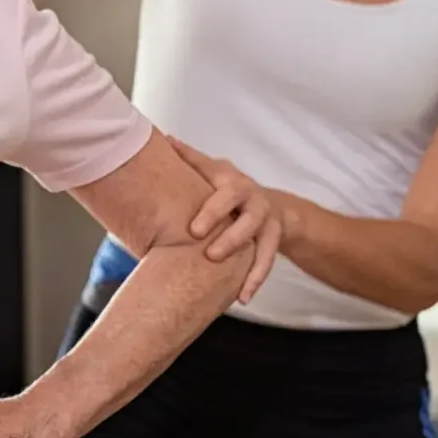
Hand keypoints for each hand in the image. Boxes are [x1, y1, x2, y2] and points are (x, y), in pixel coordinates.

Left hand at [166, 134, 284, 302]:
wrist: (270, 203)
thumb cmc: (228, 187)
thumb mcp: (212, 171)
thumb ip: (191, 160)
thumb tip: (163, 138)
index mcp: (235, 183)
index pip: (226, 195)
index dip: (212, 211)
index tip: (194, 230)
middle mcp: (256, 201)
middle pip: (249, 219)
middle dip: (231, 238)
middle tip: (210, 255)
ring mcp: (268, 223)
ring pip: (263, 244)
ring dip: (249, 266)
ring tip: (234, 288)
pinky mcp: (274, 242)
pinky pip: (267, 264)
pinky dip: (255, 281)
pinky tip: (242, 298)